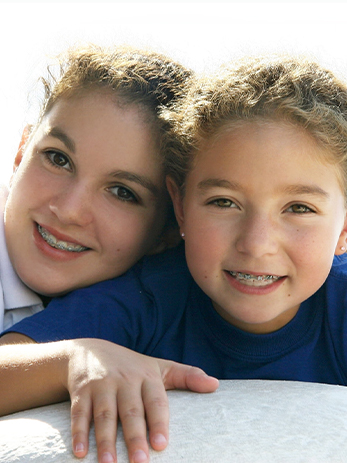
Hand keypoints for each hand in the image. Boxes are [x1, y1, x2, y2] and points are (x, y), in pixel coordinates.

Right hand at [66, 339, 218, 462]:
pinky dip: (79, 432)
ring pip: (104, 414)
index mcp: (146, 376)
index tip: (161, 445)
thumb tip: (215, 385)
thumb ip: (187, 376)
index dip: (158, 422)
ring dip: (105, 440)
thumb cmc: (131, 365)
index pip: (155, 401)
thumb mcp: (159, 367)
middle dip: (134, 437)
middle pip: (130, 411)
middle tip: (140, 462)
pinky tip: (80, 452)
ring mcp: (101, 385)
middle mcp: (124, 380)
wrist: (90, 350)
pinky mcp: (81, 391)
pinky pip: (80, 413)